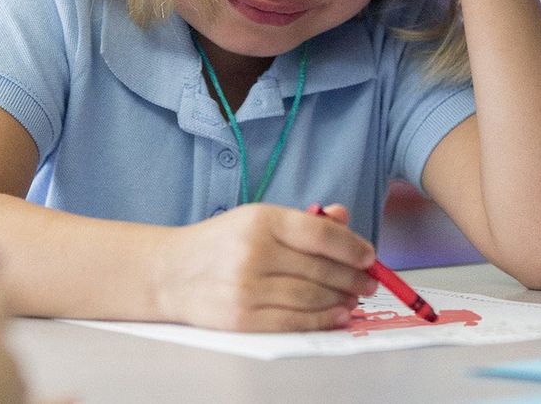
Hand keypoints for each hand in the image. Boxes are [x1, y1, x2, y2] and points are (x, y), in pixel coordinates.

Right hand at [157, 203, 376, 330]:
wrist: (171, 272)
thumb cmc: (222, 242)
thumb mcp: (258, 218)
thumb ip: (303, 220)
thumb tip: (343, 217)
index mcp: (262, 220)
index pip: (321, 234)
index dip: (352, 247)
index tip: (370, 256)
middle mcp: (255, 252)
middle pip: (321, 269)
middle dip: (353, 278)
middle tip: (369, 281)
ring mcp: (248, 288)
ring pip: (312, 298)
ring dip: (342, 300)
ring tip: (354, 298)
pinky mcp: (242, 319)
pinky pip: (294, 322)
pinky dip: (322, 320)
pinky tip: (337, 315)